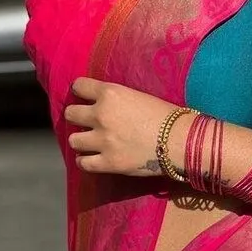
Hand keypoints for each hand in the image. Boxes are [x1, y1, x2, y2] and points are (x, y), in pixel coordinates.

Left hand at [65, 78, 179, 176]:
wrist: (181, 140)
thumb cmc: (166, 116)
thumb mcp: (137, 96)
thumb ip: (115, 99)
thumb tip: (100, 104)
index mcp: (110, 93)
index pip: (78, 86)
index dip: (80, 92)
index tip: (84, 97)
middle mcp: (101, 115)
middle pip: (70, 114)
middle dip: (78, 118)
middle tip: (88, 123)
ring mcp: (103, 140)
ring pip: (73, 140)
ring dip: (82, 141)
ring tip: (92, 143)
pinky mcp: (108, 162)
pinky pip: (82, 163)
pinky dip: (86, 161)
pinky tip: (94, 159)